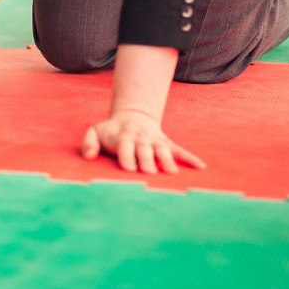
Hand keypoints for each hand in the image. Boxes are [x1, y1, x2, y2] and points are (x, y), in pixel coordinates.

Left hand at [81, 108, 206, 173]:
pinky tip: (200, 167)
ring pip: (162, 149)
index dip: (126, 156)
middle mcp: (141, 138)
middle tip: (148, 172)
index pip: (125, 146)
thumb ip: (89, 142)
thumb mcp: (95, 131)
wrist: (132, 117)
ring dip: (167, 159)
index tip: (128, 169)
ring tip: (171, 172)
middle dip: (146, 159)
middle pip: (144, 149)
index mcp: (123, 137)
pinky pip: (180, 150)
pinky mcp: (167, 144)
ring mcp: (155, 141)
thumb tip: (87, 156)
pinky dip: (190, 157)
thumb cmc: (111, 132)